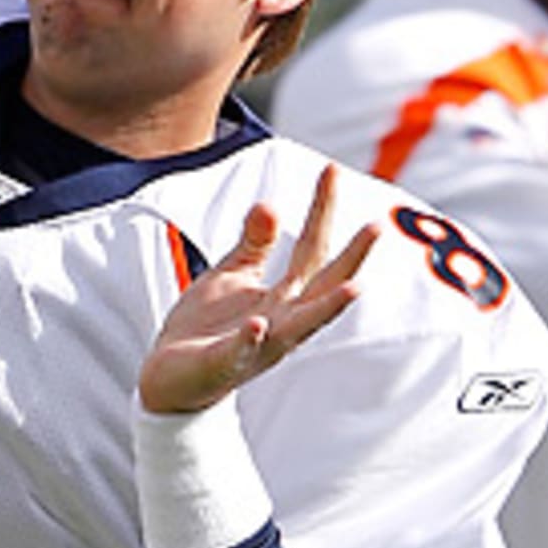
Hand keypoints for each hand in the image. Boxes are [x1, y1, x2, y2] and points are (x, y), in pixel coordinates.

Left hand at [137, 164, 379, 413]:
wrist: (170, 378)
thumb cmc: (205, 327)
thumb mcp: (230, 275)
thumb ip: (253, 244)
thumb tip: (271, 202)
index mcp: (282, 298)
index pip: (311, 249)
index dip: (321, 209)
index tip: (330, 169)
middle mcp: (281, 321)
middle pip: (321, 284)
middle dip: (351, 258)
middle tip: (377, 226)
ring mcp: (258, 345)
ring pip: (300, 326)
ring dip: (327, 308)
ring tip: (355, 287)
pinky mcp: (226, 363)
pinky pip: (242, 350)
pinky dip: (251, 338)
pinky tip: (257, 323)